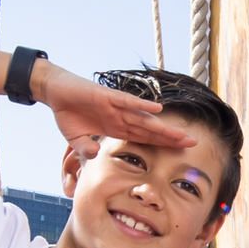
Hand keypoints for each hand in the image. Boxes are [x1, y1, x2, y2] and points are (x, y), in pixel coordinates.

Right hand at [36, 61, 193, 152]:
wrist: (55, 92)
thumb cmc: (69, 114)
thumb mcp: (76, 140)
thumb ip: (85, 150)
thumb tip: (95, 155)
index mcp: (117, 128)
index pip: (144, 139)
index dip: (161, 145)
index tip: (179, 152)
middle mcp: (121, 117)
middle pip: (150, 130)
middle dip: (170, 137)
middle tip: (193, 143)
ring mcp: (116, 106)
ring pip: (144, 118)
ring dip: (162, 126)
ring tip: (181, 133)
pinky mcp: (107, 96)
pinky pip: (127, 101)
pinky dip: (141, 105)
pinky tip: (157, 109)